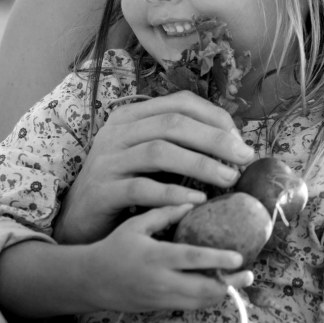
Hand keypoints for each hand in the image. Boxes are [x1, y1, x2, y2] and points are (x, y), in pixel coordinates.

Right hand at [56, 91, 256, 243]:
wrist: (79, 220)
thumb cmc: (125, 185)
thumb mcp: (151, 157)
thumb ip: (181, 145)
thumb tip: (235, 146)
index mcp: (132, 116)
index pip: (180, 103)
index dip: (215, 118)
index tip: (241, 141)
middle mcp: (117, 132)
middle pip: (173, 124)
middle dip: (215, 139)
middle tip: (244, 158)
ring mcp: (106, 160)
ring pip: (159, 152)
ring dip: (200, 164)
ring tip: (228, 179)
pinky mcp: (102, 191)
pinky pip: (140, 188)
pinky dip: (172, 193)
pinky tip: (196, 201)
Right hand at [85, 205, 256, 313]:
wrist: (91, 281)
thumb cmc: (115, 248)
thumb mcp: (136, 225)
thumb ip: (164, 213)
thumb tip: (193, 202)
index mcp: (156, 257)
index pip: (192, 260)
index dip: (218, 260)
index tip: (238, 257)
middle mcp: (160, 281)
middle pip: (202, 289)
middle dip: (229, 285)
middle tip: (249, 274)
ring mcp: (161, 298)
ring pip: (199, 303)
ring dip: (222, 295)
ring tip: (240, 283)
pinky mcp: (160, 308)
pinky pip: (189, 306)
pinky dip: (207, 300)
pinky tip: (219, 289)